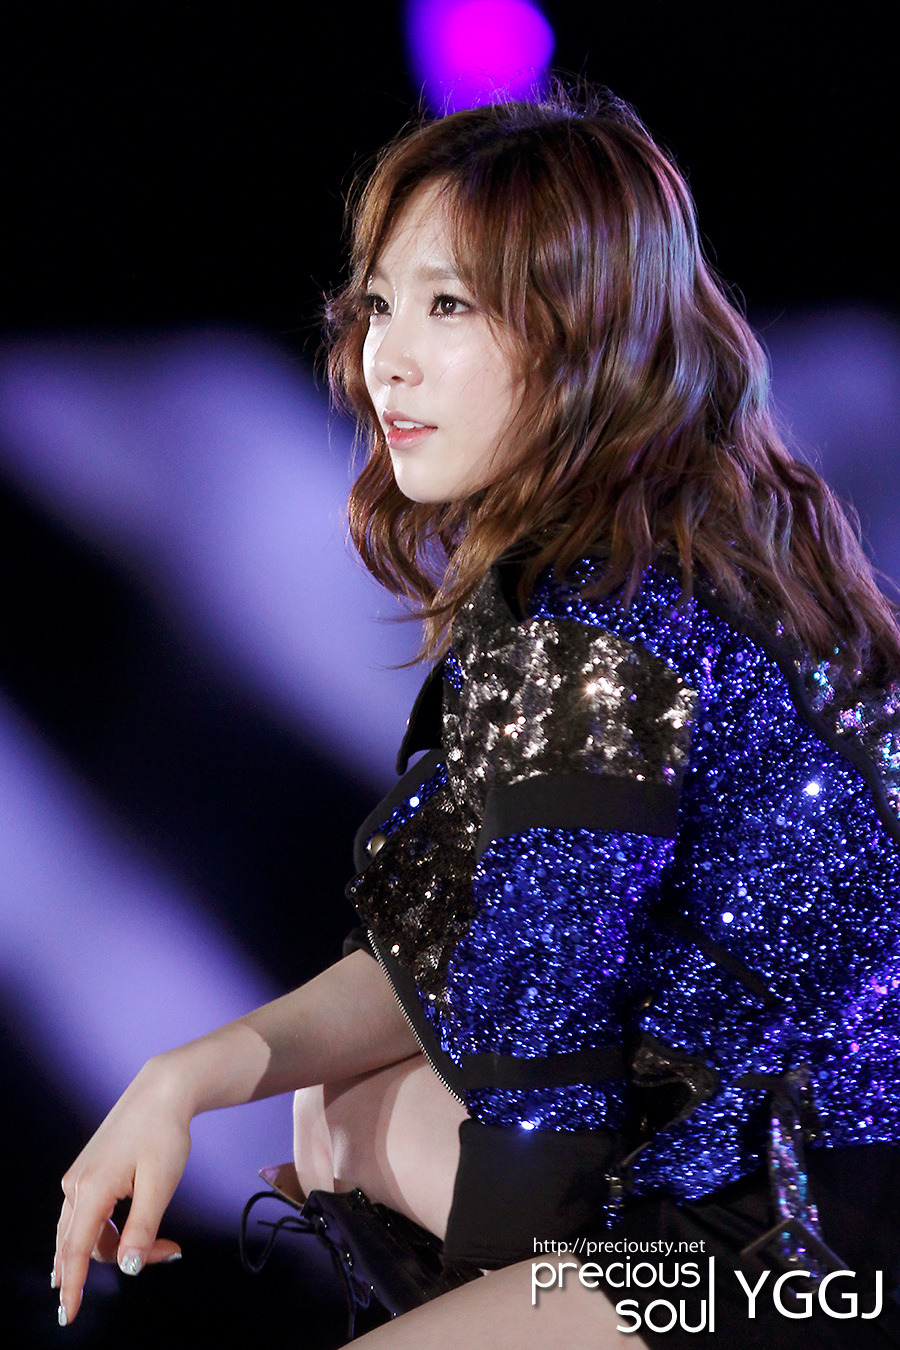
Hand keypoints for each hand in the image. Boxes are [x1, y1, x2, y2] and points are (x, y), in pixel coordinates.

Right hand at [53, 1055, 190, 1325]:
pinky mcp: (86, 1173)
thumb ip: (142, 1229)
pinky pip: (89, 1216)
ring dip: (119, 1245)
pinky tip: (125, 1236)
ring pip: (88, 1232)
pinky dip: (110, 1231)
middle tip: (170, 1251)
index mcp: (92, 1189)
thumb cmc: (164, 1134)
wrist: (161, 1093)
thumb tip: (127, 1268)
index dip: (73, 1287)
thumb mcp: (160, 1185)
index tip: (68, 1317)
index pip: (75, 1250)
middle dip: (123, 1258)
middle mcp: (76, 1186)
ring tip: (163, 1243)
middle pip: (86, 1245)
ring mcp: (78, 1178)